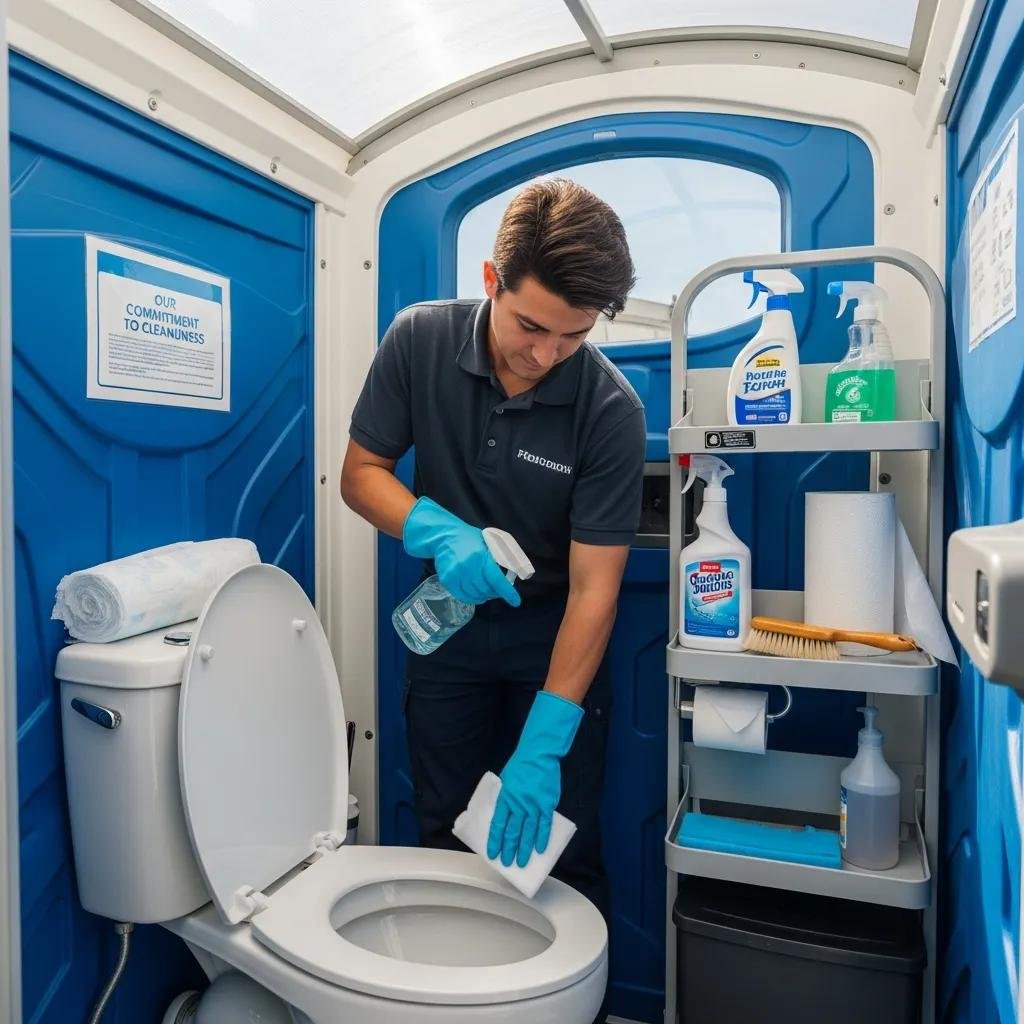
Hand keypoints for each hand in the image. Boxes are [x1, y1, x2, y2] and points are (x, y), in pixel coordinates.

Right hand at [403, 497, 519, 606]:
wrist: (444, 536)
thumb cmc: (470, 539)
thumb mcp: (488, 542)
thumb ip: (500, 556)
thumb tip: (517, 570)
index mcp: (481, 556)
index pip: (496, 579)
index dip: (507, 592)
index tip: (515, 601)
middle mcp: (468, 566)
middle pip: (486, 589)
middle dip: (495, 593)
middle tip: (497, 591)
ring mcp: (456, 574)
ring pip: (474, 595)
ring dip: (483, 597)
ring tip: (486, 593)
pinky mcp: (447, 580)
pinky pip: (462, 596)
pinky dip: (471, 599)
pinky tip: (475, 596)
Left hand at [487, 691, 582, 867]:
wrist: (538, 754)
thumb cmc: (521, 767)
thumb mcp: (505, 782)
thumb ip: (505, 800)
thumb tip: (504, 818)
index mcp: (505, 798)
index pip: (497, 825)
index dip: (495, 841)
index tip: (493, 854)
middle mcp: (517, 804)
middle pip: (512, 832)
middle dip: (509, 850)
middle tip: (507, 864)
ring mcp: (533, 805)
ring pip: (527, 832)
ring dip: (524, 849)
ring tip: (521, 863)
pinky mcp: (546, 804)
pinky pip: (544, 825)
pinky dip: (542, 838)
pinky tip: (540, 849)